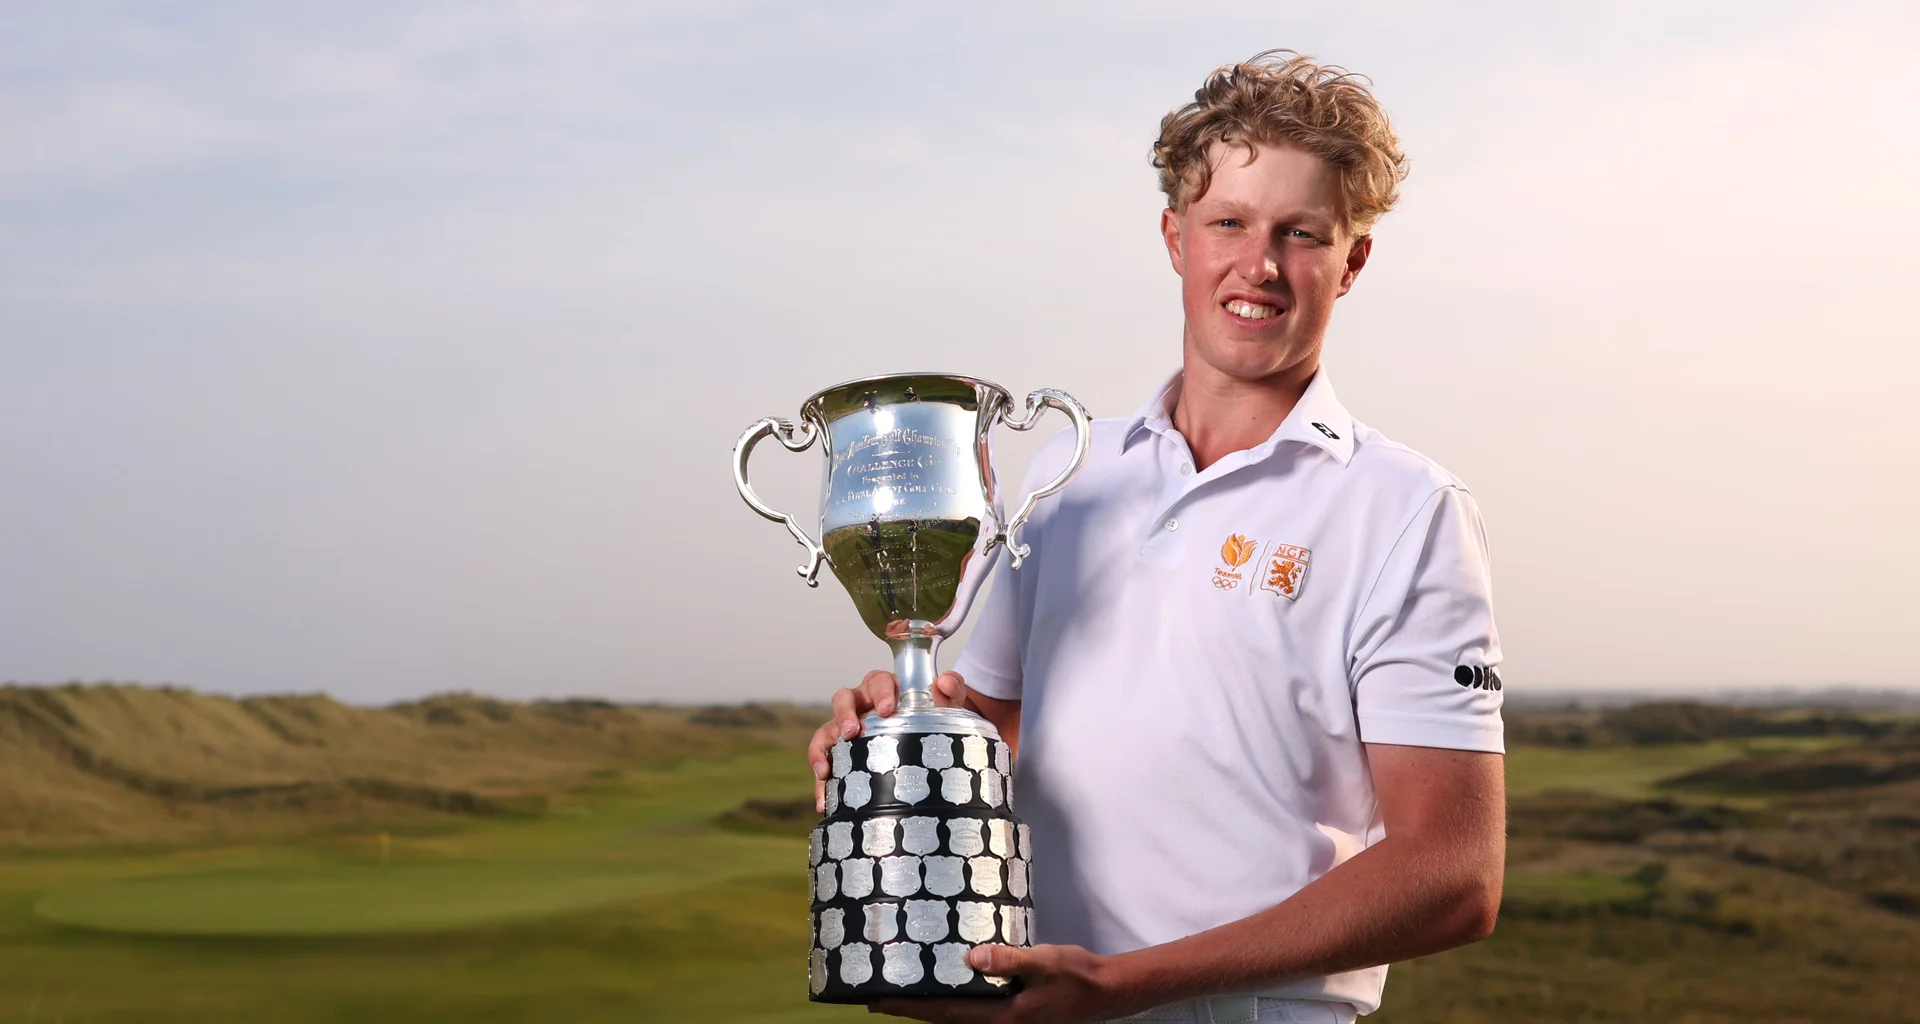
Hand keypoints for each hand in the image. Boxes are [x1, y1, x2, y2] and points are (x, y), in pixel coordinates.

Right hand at [806, 670, 970, 811]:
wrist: (925, 745)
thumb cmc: (931, 717)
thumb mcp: (945, 704)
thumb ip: (951, 689)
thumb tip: (943, 681)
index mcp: (885, 689)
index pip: (878, 681)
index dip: (880, 692)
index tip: (886, 709)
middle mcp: (861, 705)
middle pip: (843, 698)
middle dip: (844, 714)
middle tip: (852, 732)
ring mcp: (847, 728)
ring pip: (826, 730)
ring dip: (822, 748)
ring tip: (826, 770)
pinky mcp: (839, 752)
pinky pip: (823, 761)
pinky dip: (820, 781)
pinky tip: (824, 801)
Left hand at [867, 944, 1137, 1023]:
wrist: (1107, 992)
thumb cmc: (1077, 976)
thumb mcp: (1044, 962)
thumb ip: (1008, 961)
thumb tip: (970, 957)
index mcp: (1001, 1017)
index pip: (944, 1013)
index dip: (909, 1007)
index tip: (876, 1001)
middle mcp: (998, 1023)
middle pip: (943, 1018)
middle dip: (909, 1009)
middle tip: (873, 997)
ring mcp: (1004, 1019)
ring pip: (956, 1014)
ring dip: (928, 1005)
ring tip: (900, 990)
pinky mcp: (1011, 1010)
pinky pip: (971, 1007)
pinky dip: (951, 999)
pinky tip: (944, 982)